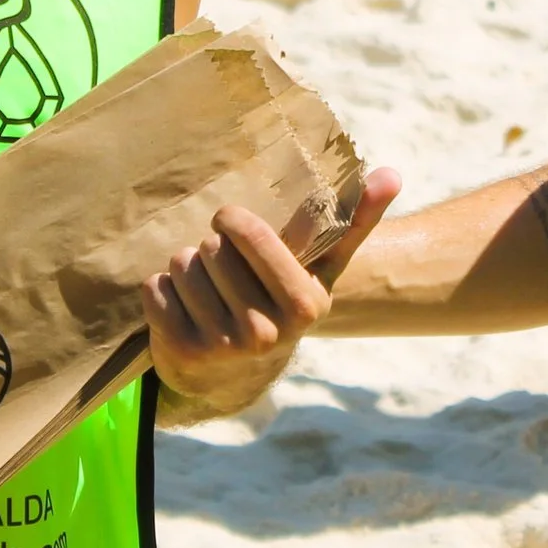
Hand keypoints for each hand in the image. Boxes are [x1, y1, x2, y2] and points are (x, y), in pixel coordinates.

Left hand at [143, 169, 400, 423]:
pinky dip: (161, 289)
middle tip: (221, 264)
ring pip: (182, 264)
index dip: (235, 221)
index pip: (252, 236)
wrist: (236, 373)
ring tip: (205, 284)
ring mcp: (222, 346)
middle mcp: (265, 331)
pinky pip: (155, 289)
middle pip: (211, 248)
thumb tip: (392, 174)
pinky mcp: (182, 352)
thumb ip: (354, 220)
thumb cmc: (282, 300)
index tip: (229, 220)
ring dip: (186, 267)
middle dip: (211, 247)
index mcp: (304, 304)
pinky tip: (182, 304)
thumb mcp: (320, 268)